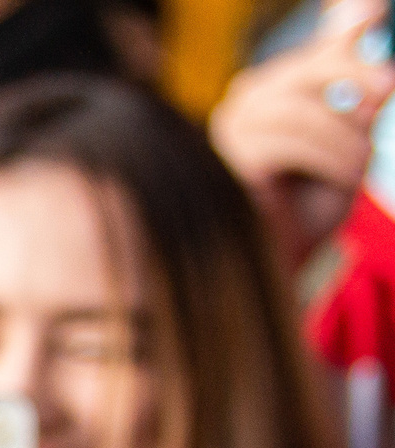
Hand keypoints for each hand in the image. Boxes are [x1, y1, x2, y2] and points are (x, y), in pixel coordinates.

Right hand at [211, 0, 393, 271]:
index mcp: (274, 91)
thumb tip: (366, 13)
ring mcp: (229, 130)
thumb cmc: (314, 206)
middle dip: (356, 82)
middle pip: (309, 70)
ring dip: (345, 139)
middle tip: (384, 99)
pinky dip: (328, 159)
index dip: (351, 41)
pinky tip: (339, 180)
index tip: (380, 51)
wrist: (285, 265)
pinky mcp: (225, 161)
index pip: (321, 52)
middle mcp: (244, 103)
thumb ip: (356, 91)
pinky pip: (288, 141)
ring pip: (303, 109)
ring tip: (358, 169)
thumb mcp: (348, 140)